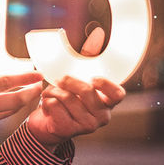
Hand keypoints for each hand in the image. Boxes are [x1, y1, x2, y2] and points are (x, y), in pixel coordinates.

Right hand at [0, 42, 44, 151]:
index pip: (3, 82)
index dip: (23, 77)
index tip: (36, 72)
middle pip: (14, 99)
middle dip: (31, 91)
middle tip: (42, 84)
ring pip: (9, 110)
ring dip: (22, 102)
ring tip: (30, 94)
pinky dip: (7, 111)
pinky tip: (8, 106)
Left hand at [25, 27, 125, 148]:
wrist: (46, 124)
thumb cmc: (65, 100)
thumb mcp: (78, 78)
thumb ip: (88, 57)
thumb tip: (98, 34)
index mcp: (107, 103)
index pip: (118, 94)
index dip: (106, 84)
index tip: (93, 77)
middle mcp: (101, 117)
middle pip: (86, 91)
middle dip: (68, 80)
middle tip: (59, 79)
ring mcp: (86, 126)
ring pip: (67, 98)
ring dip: (53, 91)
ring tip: (50, 93)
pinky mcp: (67, 130)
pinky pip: (53, 105)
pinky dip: (46, 100)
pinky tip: (46, 104)